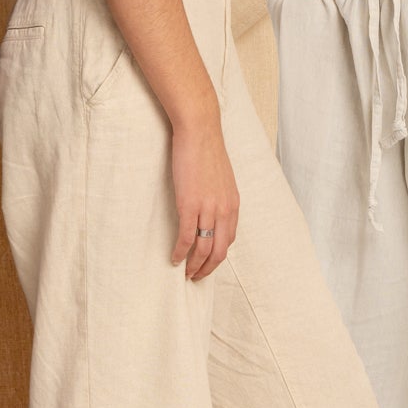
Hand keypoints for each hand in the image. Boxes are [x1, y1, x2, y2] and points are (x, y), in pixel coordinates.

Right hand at [169, 120, 238, 279]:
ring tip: (186, 273)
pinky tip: (175, 259)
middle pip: (220, 251)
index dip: (218, 256)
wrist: (200, 131)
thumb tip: (211, 208)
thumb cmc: (207, 150)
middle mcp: (224, 210)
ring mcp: (208, 208)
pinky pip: (186, 237)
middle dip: (208, 268)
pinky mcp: (190, 204)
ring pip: (204, 248)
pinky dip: (181, 252)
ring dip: (194, 265)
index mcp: (233, 204)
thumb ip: (219, 196)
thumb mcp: (221, 178)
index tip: (208, 263)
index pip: (229, 240)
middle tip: (196, 277)